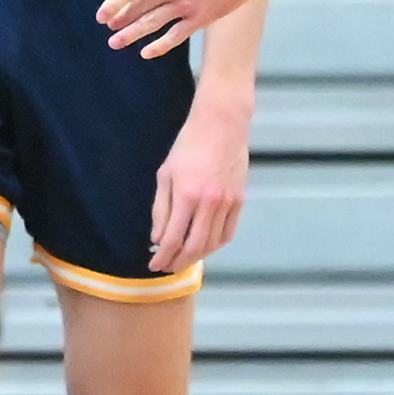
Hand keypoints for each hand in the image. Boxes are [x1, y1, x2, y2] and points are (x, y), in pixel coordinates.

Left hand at [98, 0, 273, 58]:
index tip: (101, 16)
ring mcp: (184, 4)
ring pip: (151, 24)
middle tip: (110, 30)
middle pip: (138, 8)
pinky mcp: (201, 17)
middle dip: (121, 20)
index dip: (113, 4)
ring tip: (117, 44)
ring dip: (132, 35)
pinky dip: (159, 46)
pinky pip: (175, 36)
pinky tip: (147, 52)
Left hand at [150, 96, 249, 273]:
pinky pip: (228, 233)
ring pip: (213, 243)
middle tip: (168, 268)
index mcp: (187, 195)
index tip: (154, 265)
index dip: (162, 256)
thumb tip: (158, 239)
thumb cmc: (188, 147)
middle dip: (178, 262)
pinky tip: (204, 247)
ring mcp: (228, 203)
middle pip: (194, 247)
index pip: (173, 238)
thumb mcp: (166, 175)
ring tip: (183, 260)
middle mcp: (209, 203)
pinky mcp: (240, 200)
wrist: (221, 126)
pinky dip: (215, 245)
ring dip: (197, 257)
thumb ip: (161, 209)